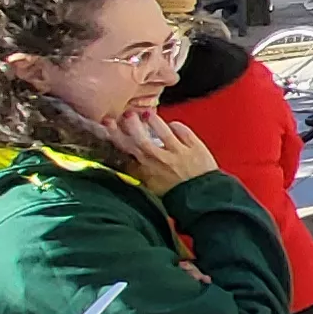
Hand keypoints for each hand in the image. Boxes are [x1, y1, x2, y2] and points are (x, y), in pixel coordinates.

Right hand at [89, 107, 217, 195]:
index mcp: (146, 172)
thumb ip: (139, 173)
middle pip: (141, 140)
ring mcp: (178, 154)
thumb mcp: (151, 187)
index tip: (109, 124)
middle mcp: (160, 161)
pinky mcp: (195, 148)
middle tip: (127, 115)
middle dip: (131, 126)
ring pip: (162, 132)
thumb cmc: (178, 196)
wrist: (202, 200)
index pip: (126, 151)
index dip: (116, 136)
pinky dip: (177, 126)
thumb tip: (128, 161)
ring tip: (147, 114)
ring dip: (153, 121)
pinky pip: (183, 132)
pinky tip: (172, 124)